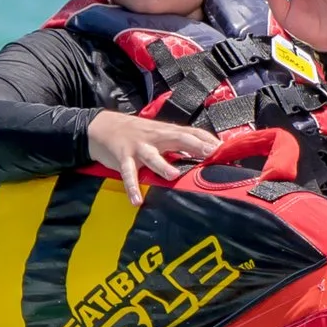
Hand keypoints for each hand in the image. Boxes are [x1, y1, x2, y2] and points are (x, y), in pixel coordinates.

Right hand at [86, 111, 218, 204]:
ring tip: (173, 176)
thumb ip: (178, 143)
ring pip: (152, 156)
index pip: (192, 132)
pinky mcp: (122, 157)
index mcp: (166, 131)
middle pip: (178, 138)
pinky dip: (132, 187)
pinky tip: (137, 200)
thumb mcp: (157, 134)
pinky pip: (128, 174)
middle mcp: (155, 137)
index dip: (208, 139)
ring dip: (162, 165)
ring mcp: (138, 147)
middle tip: (211, 154)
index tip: (225, 148)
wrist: (101, 126)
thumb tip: (204, 153)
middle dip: (195, 145)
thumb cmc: (135, 133)